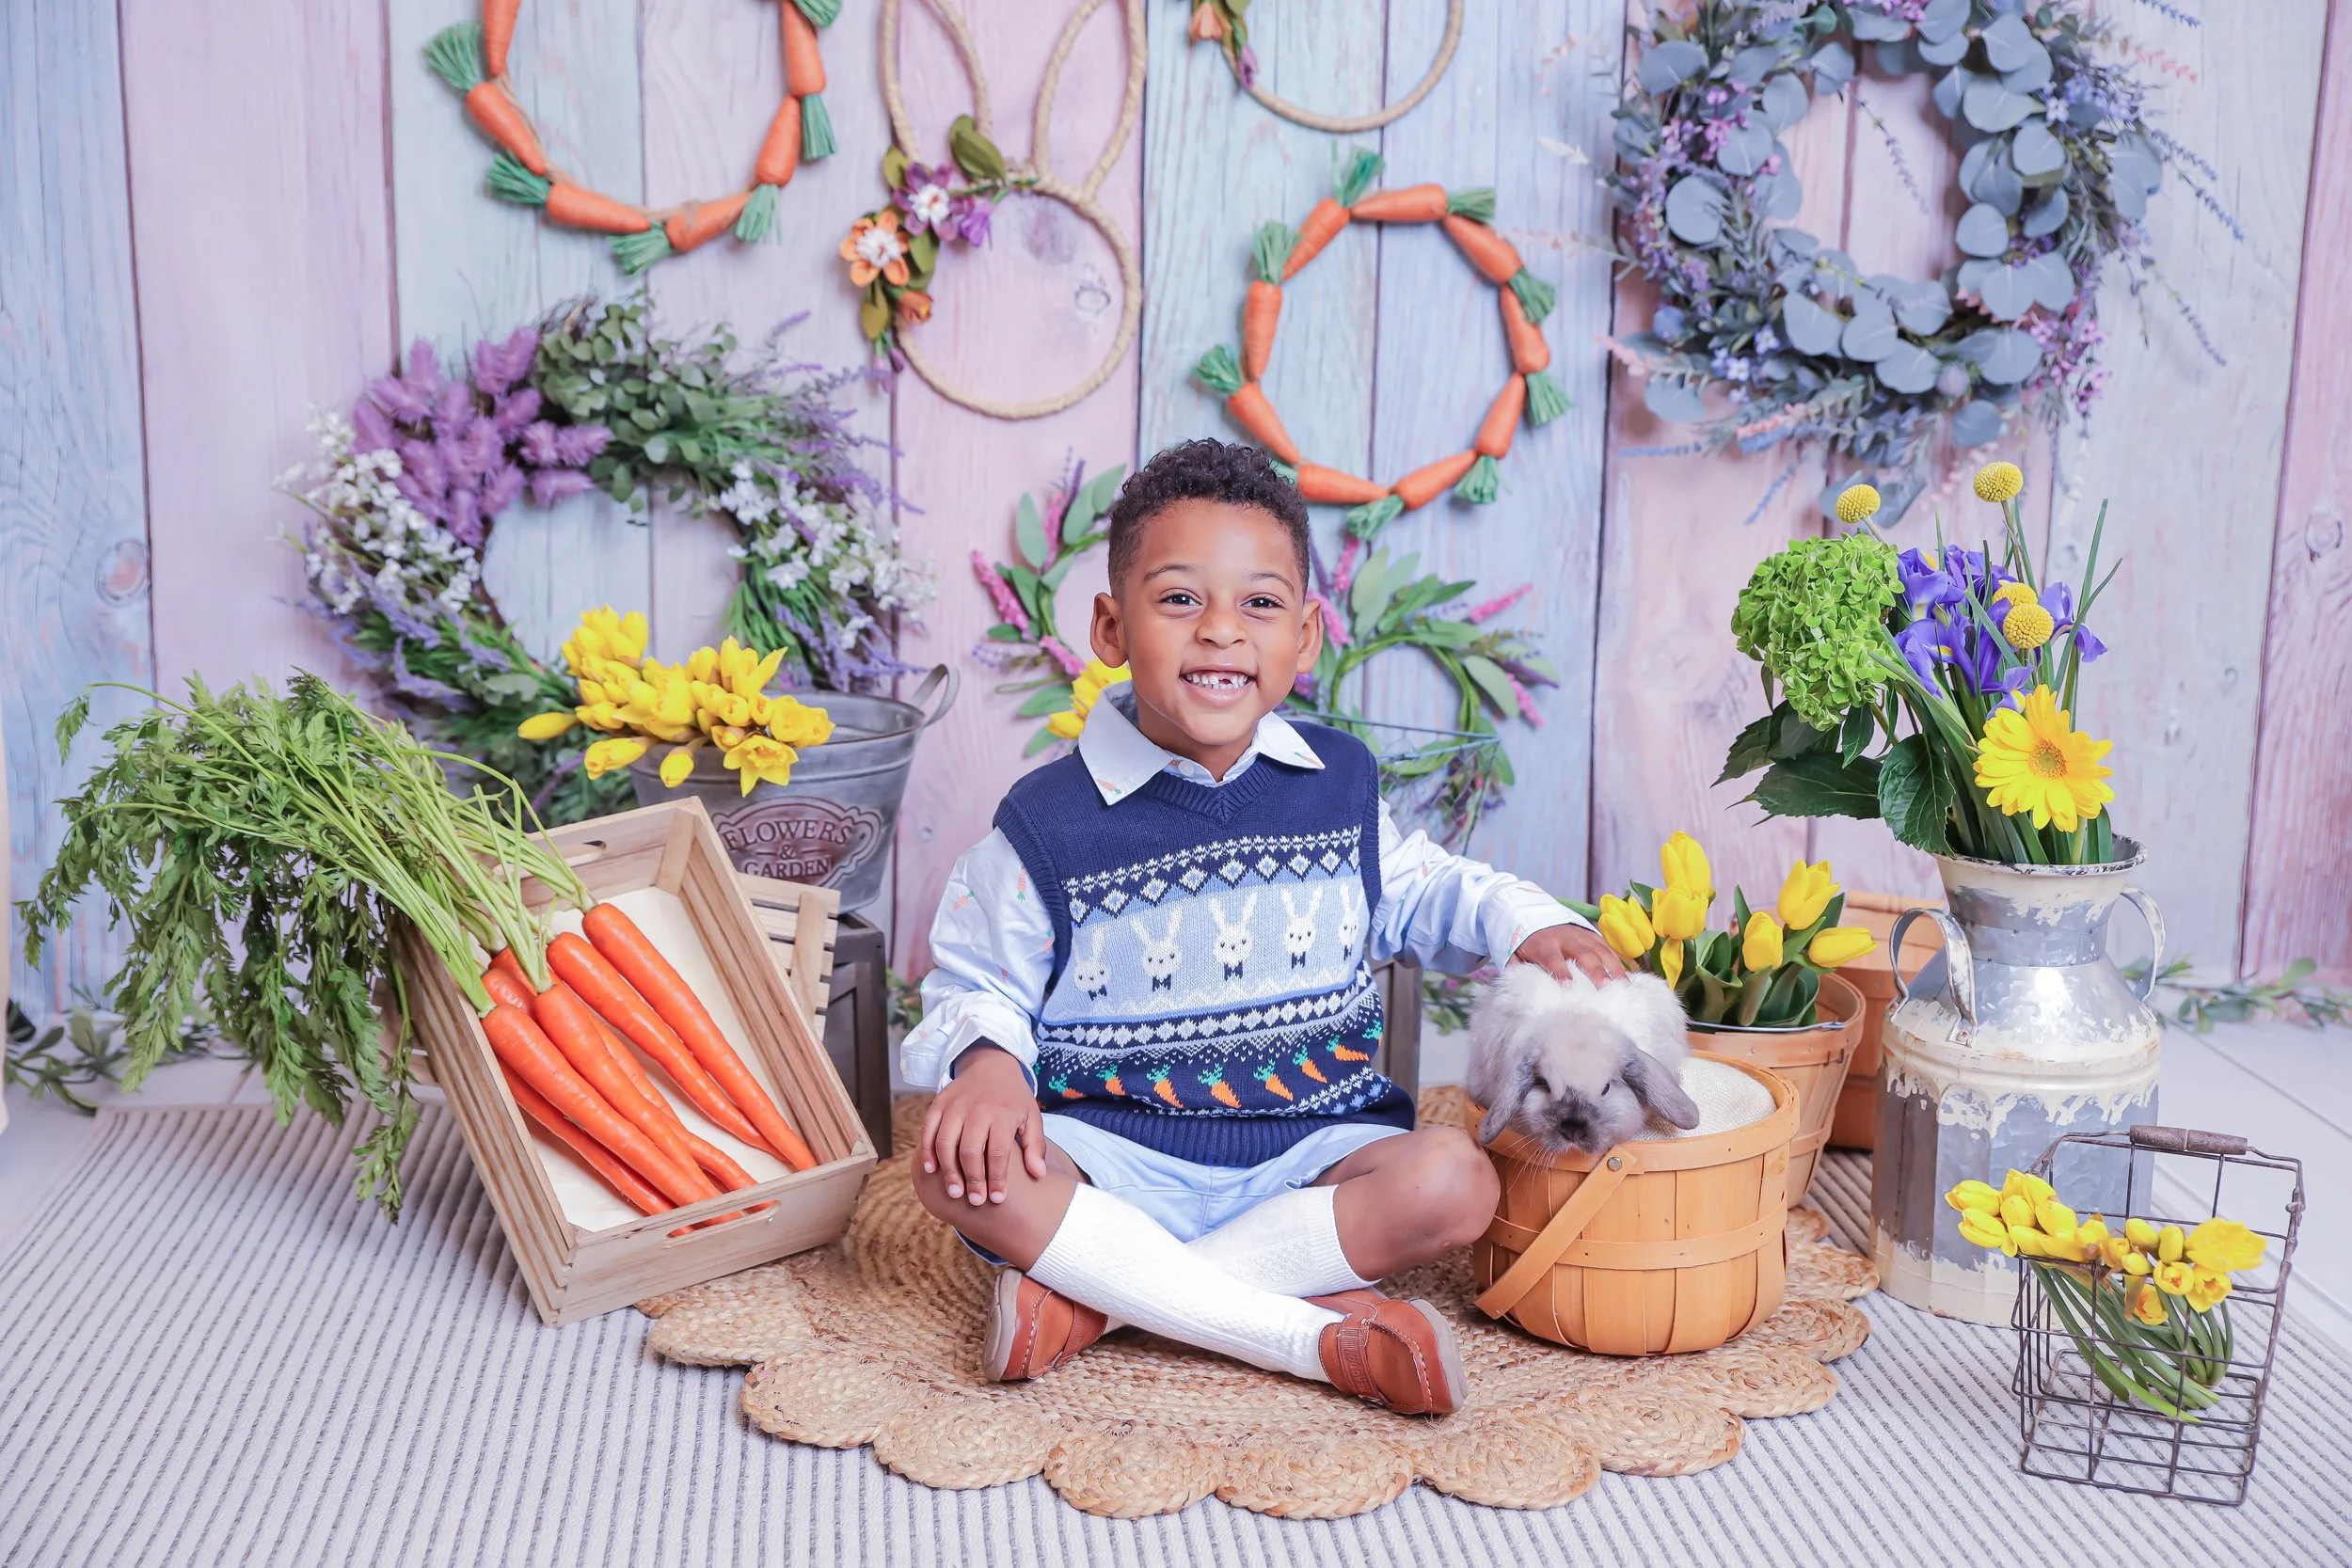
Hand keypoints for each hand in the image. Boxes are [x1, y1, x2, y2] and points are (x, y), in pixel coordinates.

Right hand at [917, 1045, 1048, 1206]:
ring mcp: (955, 1105)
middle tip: (976, 1201)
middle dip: (973, 1179)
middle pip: (970, 1150)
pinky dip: (927, 1150)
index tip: (997, 1199)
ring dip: (949, 1170)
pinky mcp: (939, 1103)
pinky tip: (931, 1170)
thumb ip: (1035, 1146)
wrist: (991, 1064)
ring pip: (946, 1142)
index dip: (997, 1178)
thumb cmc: (1013, 1098)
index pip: (998, 1152)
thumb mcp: (1031, 1117)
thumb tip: (1038, 1175)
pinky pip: (928, 1129)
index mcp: (1003, 1113)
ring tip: (955, 1192)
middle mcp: (977, 1108)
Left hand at [1512, 922, 1626, 983]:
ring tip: (1625, 985)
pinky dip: (1621, 958)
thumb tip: (1518, 989)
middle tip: (1606, 988)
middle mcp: (1565, 937)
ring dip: (1614, 967)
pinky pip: (1609, 946)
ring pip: (1601, 949)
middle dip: (1595, 970)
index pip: (1552, 959)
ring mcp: (1581, 934)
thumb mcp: (1515, 953)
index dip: (1560, 972)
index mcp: (1543, 944)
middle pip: (1583, 954)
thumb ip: (1517, 969)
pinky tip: (1632, 972)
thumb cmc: (1525, 942)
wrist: (1531, 911)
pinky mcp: (1592, 934)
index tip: (1568, 987)